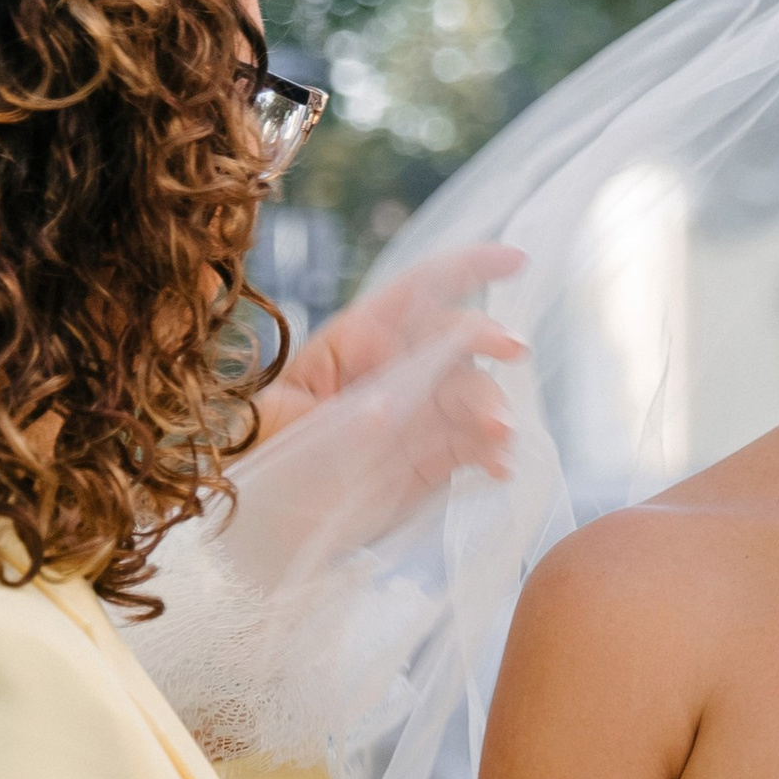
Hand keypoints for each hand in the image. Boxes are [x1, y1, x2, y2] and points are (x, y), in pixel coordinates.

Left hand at [247, 242, 526, 489]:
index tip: (515, 261)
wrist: (265, 516)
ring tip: (498, 435)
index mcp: (358, 339)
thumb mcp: (279, 421)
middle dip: (489, 338)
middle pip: (455, 340)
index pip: (418, 290)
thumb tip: (386, 411)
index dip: (468, 268)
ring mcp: (421, 414)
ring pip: (472, 395)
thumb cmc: (262, 452)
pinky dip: (493, 455)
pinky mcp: (434, 459)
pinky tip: (499, 468)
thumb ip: (333, 415)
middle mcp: (398, 369)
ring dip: (492, 407)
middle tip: (516, 351)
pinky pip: (474, 447)